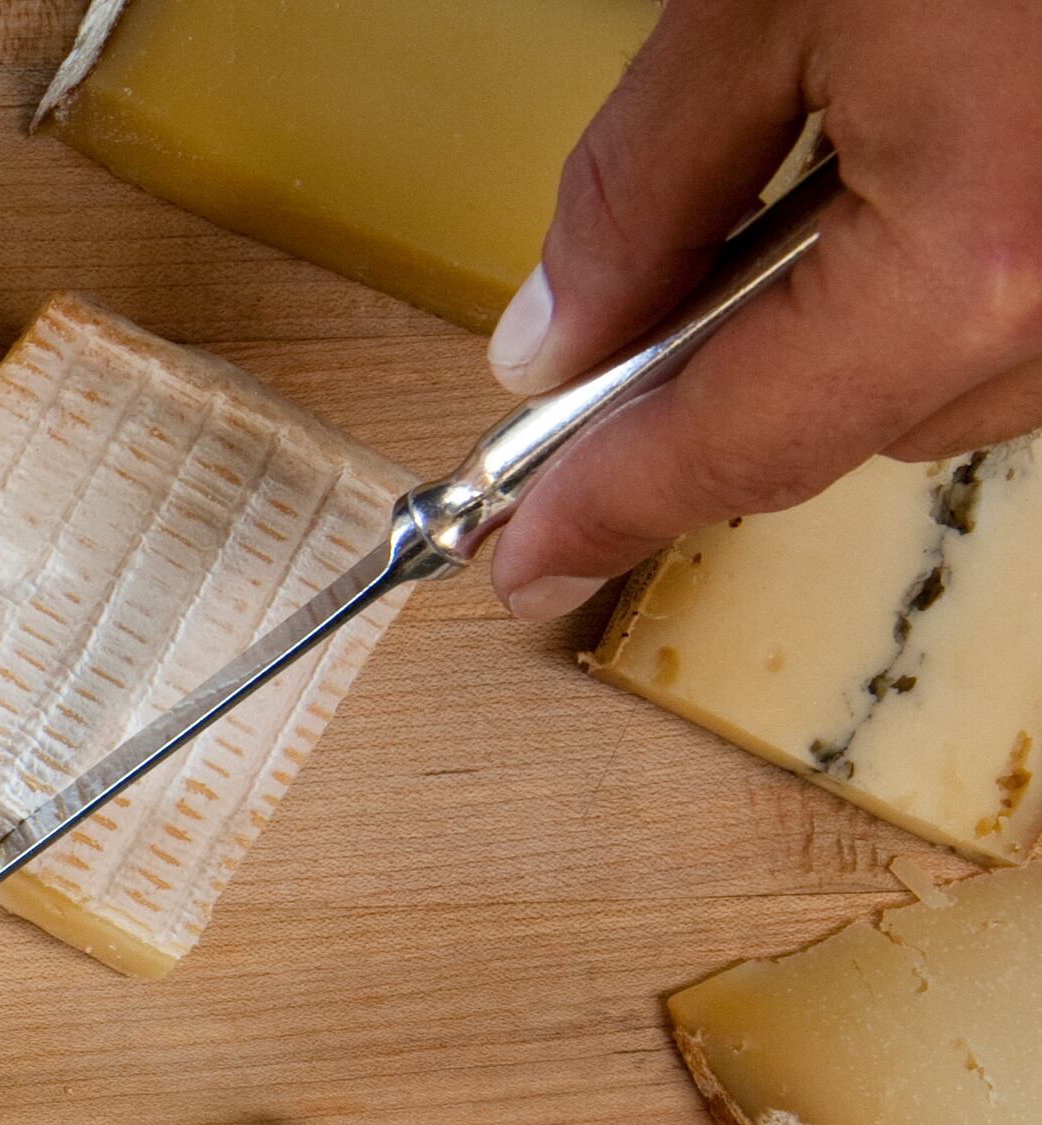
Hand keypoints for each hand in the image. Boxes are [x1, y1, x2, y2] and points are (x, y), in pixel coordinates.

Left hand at [489, 0, 1041, 611]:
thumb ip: (645, 189)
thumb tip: (556, 335)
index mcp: (978, 261)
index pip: (743, 446)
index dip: (610, 507)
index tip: (527, 554)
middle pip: (854, 430)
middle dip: (732, 390)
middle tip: (621, 333)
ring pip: (960, 380)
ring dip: (857, 329)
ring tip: (812, 188)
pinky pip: (1035, 314)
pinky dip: (953, 278)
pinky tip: (919, 175)